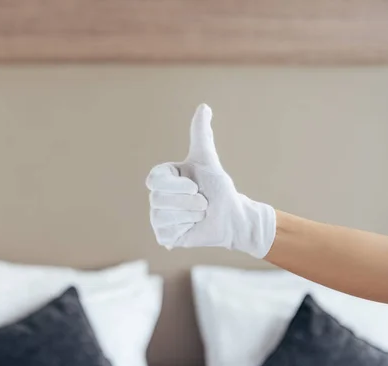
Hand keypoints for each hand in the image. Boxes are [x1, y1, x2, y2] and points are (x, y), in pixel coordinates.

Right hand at [145, 104, 275, 257]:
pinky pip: (165, 233)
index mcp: (163, 179)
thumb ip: (201, 135)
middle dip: (188, 201)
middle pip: (158, 199)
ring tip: (199, 215)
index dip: (176, 186)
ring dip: (189, 216)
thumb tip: (204, 107)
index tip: (195, 185)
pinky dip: (185, 230)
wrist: (232, 218)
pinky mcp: (164, 236)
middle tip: (203, 202)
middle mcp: (157, 197)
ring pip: (162, 217)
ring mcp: (158, 217)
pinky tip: (192, 228)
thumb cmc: (219, 188)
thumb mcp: (208, 160)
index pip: (155, 180)